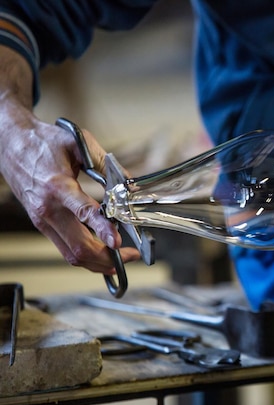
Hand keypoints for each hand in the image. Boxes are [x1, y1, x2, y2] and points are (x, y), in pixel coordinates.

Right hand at [0, 45, 139, 273]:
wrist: (11, 144)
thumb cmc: (43, 142)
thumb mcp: (79, 144)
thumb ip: (106, 166)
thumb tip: (129, 186)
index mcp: (58, 186)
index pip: (83, 214)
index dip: (103, 230)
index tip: (118, 241)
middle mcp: (48, 209)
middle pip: (79, 247)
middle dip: (108, 258)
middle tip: (130, 255)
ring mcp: (43, 220)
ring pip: (71, 254)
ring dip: (98, 261)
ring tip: (121, 258)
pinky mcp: (42, 224)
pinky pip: (65, 248)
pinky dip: (86, 255)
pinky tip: (102, 252)